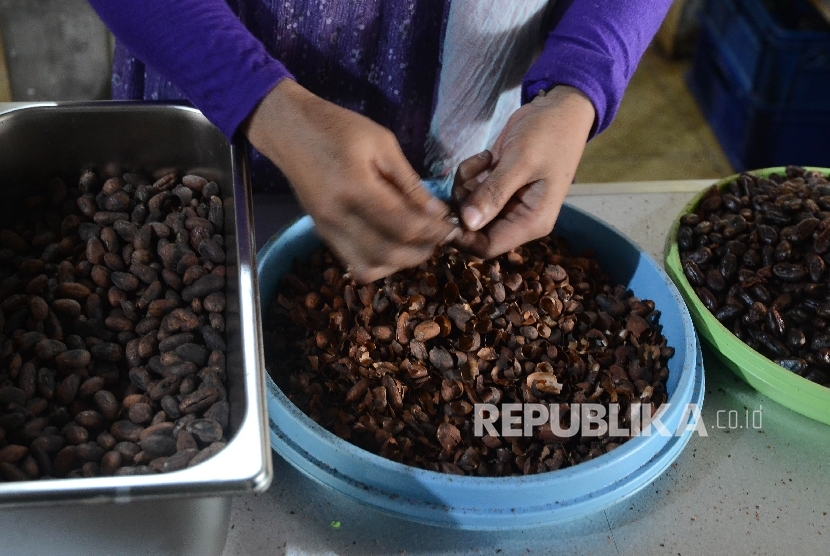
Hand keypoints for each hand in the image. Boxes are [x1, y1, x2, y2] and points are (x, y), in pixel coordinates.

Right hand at [243, 79, 456, 282]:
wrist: (289, 129)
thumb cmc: (338, 127)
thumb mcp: (382, 143)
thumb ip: (410, 183)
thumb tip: (439, 214)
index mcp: (356, 189)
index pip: (404, 227)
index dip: (435, 233)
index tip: (453, 227)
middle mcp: (338, 217)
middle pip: (389, 254)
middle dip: (422, 251)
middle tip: (440, 236)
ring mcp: (327, 230)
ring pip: (370, 267)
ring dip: (401, 262)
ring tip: (419, 242)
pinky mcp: (322, 234)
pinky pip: (354, 263)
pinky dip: (379, 262)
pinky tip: (394, 244)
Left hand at [451, 86, 595, 258]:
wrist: (558, 108)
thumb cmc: (548, 135)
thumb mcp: (521, 161)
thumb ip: (494, 193)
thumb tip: (467, 223)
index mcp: (531, 222)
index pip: (488, 247)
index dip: (462, 237)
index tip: (444, 213)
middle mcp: (517, 219)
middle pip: (473, 230)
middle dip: (461, 205)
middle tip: (466, 176)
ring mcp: (505, 203)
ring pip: (467, 210)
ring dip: (464, 186)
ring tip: (482, 161)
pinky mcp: (495, 187)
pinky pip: (470, 192)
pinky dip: (469, 175)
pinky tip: (486, 156)